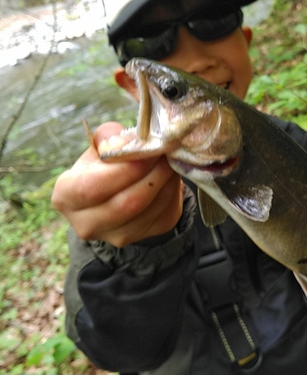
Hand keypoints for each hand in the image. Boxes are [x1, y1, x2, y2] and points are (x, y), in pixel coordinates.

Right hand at [52, 122, 182, 246]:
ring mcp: (116, 236)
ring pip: (151, 209)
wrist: (115, 191)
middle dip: (154, 173)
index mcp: (66, 197)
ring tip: (170, 160)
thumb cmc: (103, 164)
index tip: (148, 150)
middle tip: (167, 152)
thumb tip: (129, 143)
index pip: (94, 187)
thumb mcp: (99, 146)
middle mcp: (87, 224)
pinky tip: (171, 176)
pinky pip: (165, 214)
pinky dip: (173, 192)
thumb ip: (110, 138)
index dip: (126, 169)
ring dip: (167, 181)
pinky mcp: (144, 236)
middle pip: (127, 203)